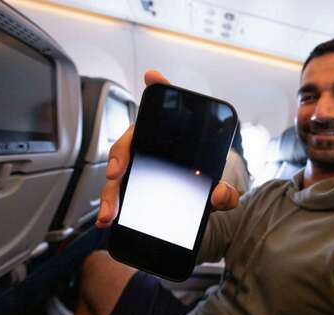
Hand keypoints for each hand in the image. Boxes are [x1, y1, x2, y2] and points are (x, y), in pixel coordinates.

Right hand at [95, 70, 239, 227]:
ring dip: (111, 191)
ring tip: (111, 212)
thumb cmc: (203, 186)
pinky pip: (117, 193)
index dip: (159, 87)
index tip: (153, 77)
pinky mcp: (131, 187)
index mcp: (171, 138)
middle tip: (119, 172)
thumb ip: (226, 193)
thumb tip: (219, 193)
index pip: (164, 107)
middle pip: (130, 142)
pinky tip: (108, 219)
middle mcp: (150, 146)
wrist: (196, 202)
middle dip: (121, 155)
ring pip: (118, 172)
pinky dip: (110, 205)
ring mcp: (138, 167)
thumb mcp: (218, 191)